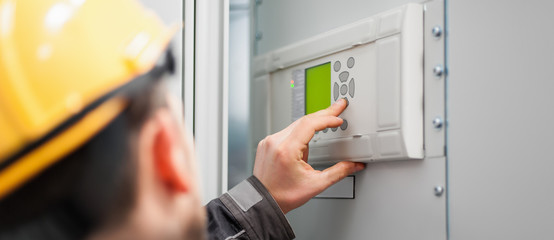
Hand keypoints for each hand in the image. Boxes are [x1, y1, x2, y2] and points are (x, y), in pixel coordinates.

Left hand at [253, 99, 365, 213]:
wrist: (263, 201)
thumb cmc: (284, 195)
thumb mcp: (315, 185)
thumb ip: (338, 173)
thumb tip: (354, 165)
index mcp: (286, 150)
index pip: (309, 124)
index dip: (327, 118)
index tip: (338, 118)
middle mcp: (275, 142)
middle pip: (303, 120)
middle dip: (323, 114)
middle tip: (338, 107)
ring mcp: (269, 141)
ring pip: (294, 124)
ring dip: (311, 124)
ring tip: (326, 126)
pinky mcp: (266, 143)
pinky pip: (286, 131)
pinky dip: (298, 132)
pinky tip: (305, 141)